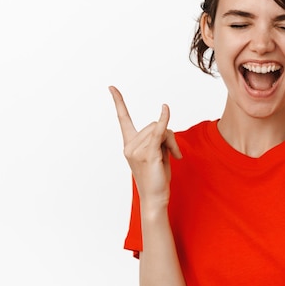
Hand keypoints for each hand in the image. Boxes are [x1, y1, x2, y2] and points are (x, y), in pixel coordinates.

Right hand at [109, 86, 181, 207]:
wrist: (155, 198)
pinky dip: (164, 119)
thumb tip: (164, 124)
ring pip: (160, 130)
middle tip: (172, 153)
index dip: (118, 102)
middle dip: (167, 135)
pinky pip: (159, 132)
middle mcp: (129, 146)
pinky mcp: (149, 154)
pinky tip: (165, 109)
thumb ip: (159, 136)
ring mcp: (137, 151)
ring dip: (172, 141)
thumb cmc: (156, 176)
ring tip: (171, 157)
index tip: (111, 87)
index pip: (123, 119)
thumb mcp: (157, 152)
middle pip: (153, 124)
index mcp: (129, 144)